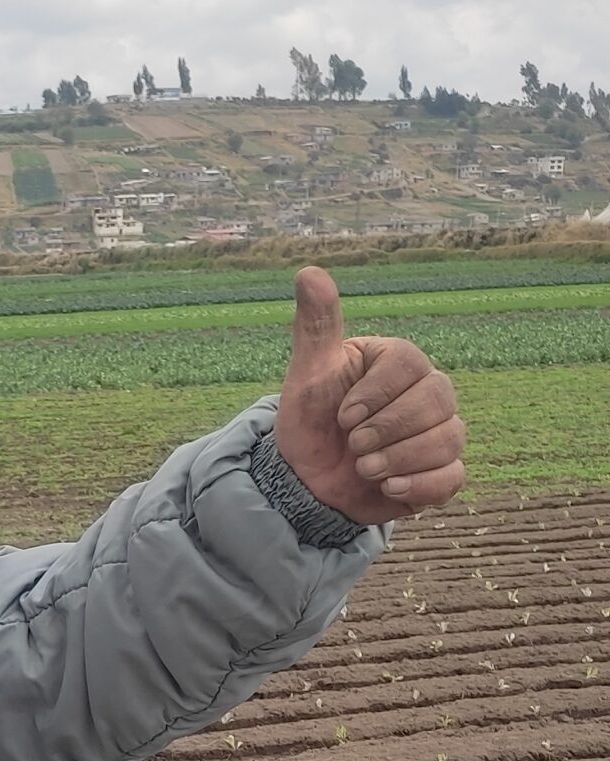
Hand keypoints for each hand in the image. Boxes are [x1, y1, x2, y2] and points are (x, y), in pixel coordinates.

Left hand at [275, 267, 466, 525]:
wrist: (306, 481)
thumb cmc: (309, 421)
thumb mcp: (308, 375)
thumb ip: (316, 326)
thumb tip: (308, 272)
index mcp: (398, 362)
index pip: (411, 364)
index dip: (376, 395)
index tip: (343, 416)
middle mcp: (427, 392)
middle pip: (438, 399)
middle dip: (387, 429)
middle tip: (353, 445)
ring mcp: (439, 432)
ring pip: (449, 438)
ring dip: (399, 458)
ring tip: (364, 468)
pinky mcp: (441, 473)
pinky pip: (454, 476)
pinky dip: (420, 485)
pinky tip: (389, 488)